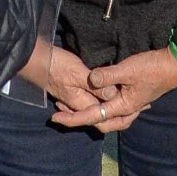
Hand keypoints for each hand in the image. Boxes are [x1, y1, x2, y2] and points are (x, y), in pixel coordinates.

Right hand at [16, 40, 137, 132]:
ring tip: (132, 101)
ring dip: (112, 106)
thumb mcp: (79, 73)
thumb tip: (114, 97)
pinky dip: (102, 98)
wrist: (35, 58)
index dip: (122, 115)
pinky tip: (109, 92)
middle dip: (120, 114)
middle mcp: (77, 103)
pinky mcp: (70, 89)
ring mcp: (72, 97)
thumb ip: (97, 86)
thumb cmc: (56, 65)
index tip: (141, 107)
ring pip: (95, 107)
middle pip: (100, 115)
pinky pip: (89, 99)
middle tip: (142, 106)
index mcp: (81, 102)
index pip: (103, 116)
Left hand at [51, 44, 176, 131]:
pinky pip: (113, 107)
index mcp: (123, 107)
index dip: (73, 118)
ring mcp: (130, 104)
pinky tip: (95, 99)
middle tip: (62, 113)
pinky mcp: (133, 97)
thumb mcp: (127, 69)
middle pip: (99, 123)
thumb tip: (88, 80)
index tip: (56, 118)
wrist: (175, 65)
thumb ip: (107, 76)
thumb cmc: (153, 68)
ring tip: (74, 108)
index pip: (92, 117)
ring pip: (107, 117)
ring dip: (91, 114)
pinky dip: (101, 106)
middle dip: (79, 119)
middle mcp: (126, 110)